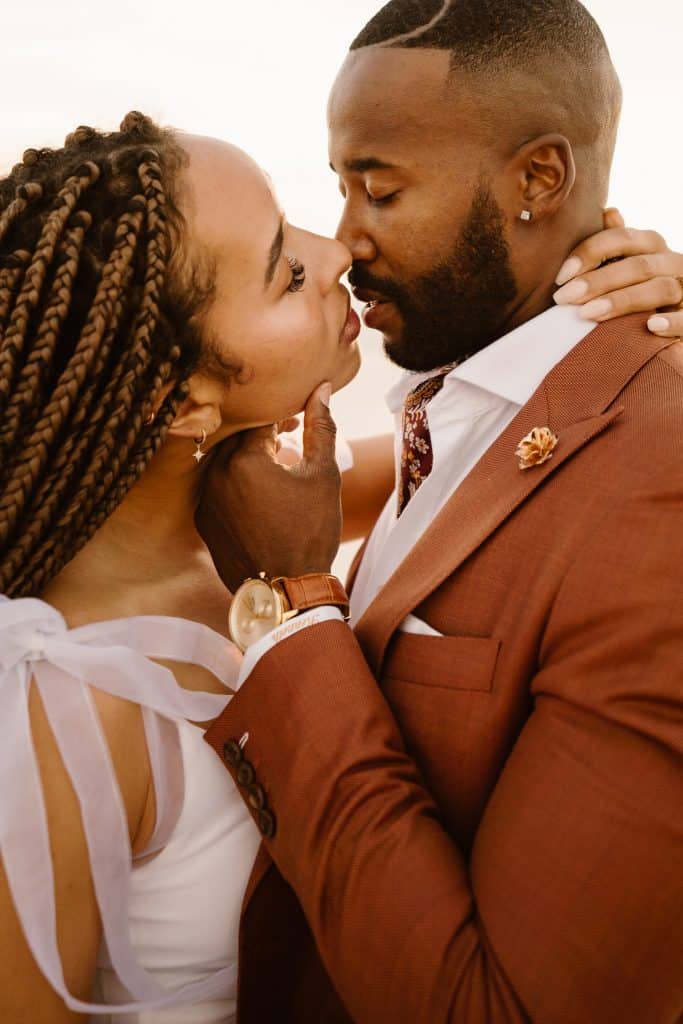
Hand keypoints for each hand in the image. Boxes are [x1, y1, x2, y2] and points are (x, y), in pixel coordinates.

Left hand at [196, 384, 341, 592]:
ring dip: (248, 460)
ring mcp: (206, 501)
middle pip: (239, 439)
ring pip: (225, 464)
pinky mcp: (204, 523)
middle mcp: (217, 476)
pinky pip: (217, 491)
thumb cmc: (311, 531)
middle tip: (289, 440)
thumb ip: (321, 428)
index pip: (261, 421)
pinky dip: (236, 486)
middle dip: (264, 435)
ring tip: (276, 469)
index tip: (297, 422)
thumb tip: (322, 389)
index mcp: (245, 460)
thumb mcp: (324, 475)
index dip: (282, 417)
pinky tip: (260, 498)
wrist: (289, 589)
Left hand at [553, 208, 682, 336]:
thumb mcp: (626, 263)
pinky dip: (672, 321)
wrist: (672, 315)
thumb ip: (616, 243)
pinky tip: (651, 326)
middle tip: (564, 297)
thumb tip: (609, 211)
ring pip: (660, 289)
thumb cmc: (637, 288)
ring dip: (623, 300)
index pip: (622, 239)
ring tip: (588, 313)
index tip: (561, 276)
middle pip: (637, 266)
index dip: (590, 253)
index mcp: (652, 245)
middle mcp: (672, 262)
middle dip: (598, 280)